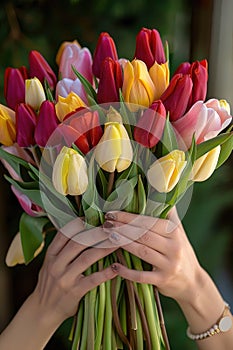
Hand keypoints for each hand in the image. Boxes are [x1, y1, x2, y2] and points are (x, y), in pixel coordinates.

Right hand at [0, 219, 117, 349]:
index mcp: (51, 255)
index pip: (64, 234)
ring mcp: (64, 278)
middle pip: (78, 242)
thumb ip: (62, 249)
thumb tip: (81, 228)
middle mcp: (56, 264)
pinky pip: (92, 280)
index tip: (93, 216)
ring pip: (86, 258)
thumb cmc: (50, 283)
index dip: (79, 223)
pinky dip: (105, 273)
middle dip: (96, 232)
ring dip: (104, 248)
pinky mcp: (74, 292)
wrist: (43, 311)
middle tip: (111, 226)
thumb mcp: (50, 264)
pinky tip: (116, 268)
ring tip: (117, 241)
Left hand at [103, 208, 203, 303]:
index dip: (129, 216)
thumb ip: (168, 215)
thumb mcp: (178, 232)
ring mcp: (169, 264)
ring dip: (123, 243)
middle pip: (144, 234)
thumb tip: (157, 190)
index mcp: (175, 232)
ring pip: (142, 252)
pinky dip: (127, 272)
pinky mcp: (163, 280)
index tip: (112, 212)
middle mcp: (174, 247)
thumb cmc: (180, 251)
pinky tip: (115, 266)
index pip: (149, 221)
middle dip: (123, 227)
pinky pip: (142, 276)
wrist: (193, 282)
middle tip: (106, 222)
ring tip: (108, 236)